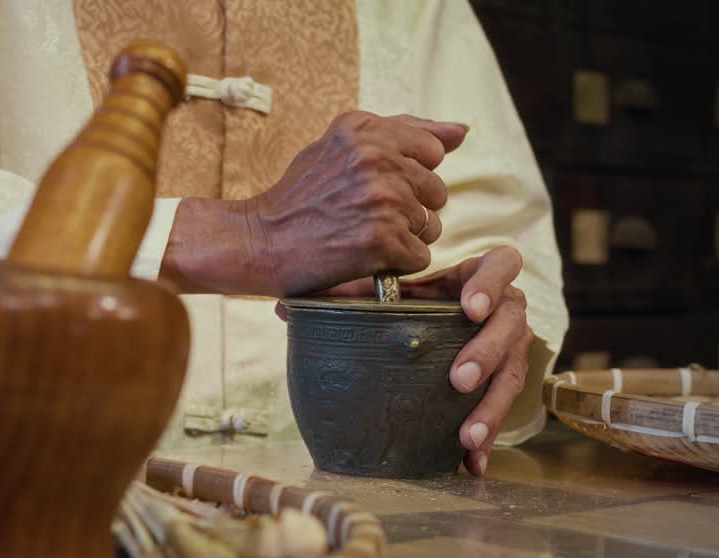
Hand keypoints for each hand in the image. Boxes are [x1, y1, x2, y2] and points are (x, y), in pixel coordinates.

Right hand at [161, 111, 467, 295]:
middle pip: (436, 191)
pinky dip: (396, 265)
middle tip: (366, 219)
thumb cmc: (298, 198)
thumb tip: (461, 131)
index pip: (432, 150)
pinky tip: (365, 258)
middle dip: (411, 210)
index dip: (412, 175)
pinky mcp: (380, 239)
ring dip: (404, 240)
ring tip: (363, 239)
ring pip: (431, 225)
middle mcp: (374, 157)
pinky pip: (419, 256)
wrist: (257, 242)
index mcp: (363, 129)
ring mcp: (380, 198)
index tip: (379, 189)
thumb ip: (402, 132)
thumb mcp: (341, 147)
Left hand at [327, 247, 530, 475]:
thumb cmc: (398, 309)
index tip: (470, 308)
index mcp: (473, 279)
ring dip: (491, 407)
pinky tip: (472, 462)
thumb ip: (340, 298)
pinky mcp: (502, 385)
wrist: (417, 340)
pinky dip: (488, 438)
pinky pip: (503, 412)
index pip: (501, 264)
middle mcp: (502, 312)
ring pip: (513, 374)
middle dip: (487, 353)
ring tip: (466, 435)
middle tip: (458, 380)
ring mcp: (508, 349)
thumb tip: (285, 311)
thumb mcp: (375, 300)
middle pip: (512, 324)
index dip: (492, 282)